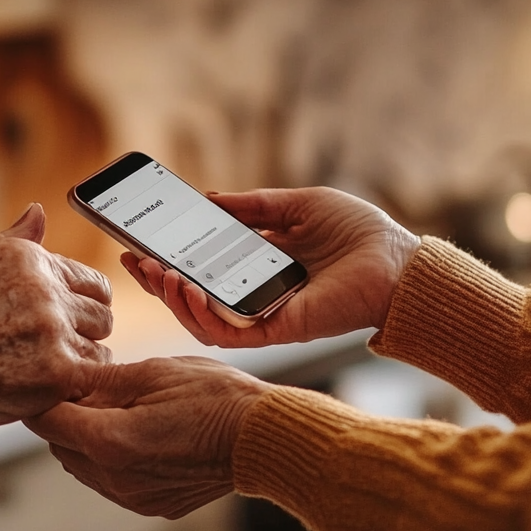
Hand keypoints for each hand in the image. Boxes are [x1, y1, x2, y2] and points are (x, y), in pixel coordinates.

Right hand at [0, 204, 113, 433]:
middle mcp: (47, 290)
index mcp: (27, 259)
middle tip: (55, 349)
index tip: (64, 320)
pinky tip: (48, 390)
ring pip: (100, 347)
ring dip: (79, 360)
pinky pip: (91, 377)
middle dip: (83, 330)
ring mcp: (54, 332)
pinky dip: (75, 386)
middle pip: (101, 313)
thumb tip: (38, 212)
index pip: (89, 280)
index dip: (79, 303)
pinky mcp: (55, 374)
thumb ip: (11, 241)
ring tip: (45, 372)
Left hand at [25, 356, 270, 518]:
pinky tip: (143, 432)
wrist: (262, 438)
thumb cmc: (214, 396)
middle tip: (90, 386)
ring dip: (88, 438)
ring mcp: (132, 497)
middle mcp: (113, 477)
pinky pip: (112, 480)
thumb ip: (99, 380)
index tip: (54, 377)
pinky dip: (113, 457)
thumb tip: (64, 377)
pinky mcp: (151, 505)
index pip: (44, 420)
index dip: (44, 395)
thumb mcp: (152, 372)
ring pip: (84, 465)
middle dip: (66, 416)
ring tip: (121, 407)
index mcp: (108, 440)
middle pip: (60, 445)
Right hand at [122, 187, 419, 348]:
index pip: (203, 266)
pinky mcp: (276, 330)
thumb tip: (210, 199)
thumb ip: (254, 205)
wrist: (398, 263)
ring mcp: (263, 315)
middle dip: (158, 280)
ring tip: (155, 273)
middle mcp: (256, 294)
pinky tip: (187, 289)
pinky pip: (227, 331)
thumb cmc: (358, 233)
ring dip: (172, 298)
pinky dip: (201, 313)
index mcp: (259, 265)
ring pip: (202, 319)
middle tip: (132, 260)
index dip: (170, 256)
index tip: (140, 240)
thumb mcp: (299, 204)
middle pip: (194, 295)